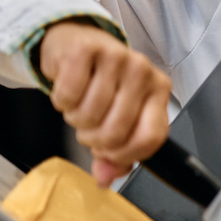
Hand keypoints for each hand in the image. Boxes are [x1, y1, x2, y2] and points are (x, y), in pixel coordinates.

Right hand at [39, 21, 171, 186]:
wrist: (77, 41)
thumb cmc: (101, 82)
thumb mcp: (117, 116)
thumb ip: (115, 153)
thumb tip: (105, 178)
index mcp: (158, 90)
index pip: (150, 138)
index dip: (124, 156)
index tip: (109, 155)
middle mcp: (142, 71)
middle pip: (116, 132)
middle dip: (93, 140)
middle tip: (88, 128)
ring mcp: (116, 57)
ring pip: (89, 115)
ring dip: (76, 120)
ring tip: (79, 106)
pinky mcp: (86, 49)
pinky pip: (68, 96)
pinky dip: (61, 101)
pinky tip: (68, 91)